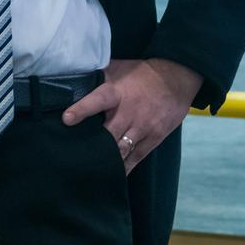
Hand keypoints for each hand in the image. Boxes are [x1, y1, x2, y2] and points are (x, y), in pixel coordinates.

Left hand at [62, 57, 200, 173]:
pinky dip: (124, 167)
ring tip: (90, 173)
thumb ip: (99, 75)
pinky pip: (136, 157)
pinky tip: (112, 176)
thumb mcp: (120, 68)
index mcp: (117, 93)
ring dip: (106, 161)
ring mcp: (142, 127)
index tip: (67, 119)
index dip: (82, 110)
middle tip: (74, 158)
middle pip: (108, 135)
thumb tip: (75, 79)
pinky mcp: (153, 138)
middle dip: (92, 146)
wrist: (178, 78)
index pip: (98, 100)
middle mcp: (129, 112)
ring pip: (121, 150)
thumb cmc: (144, 73)